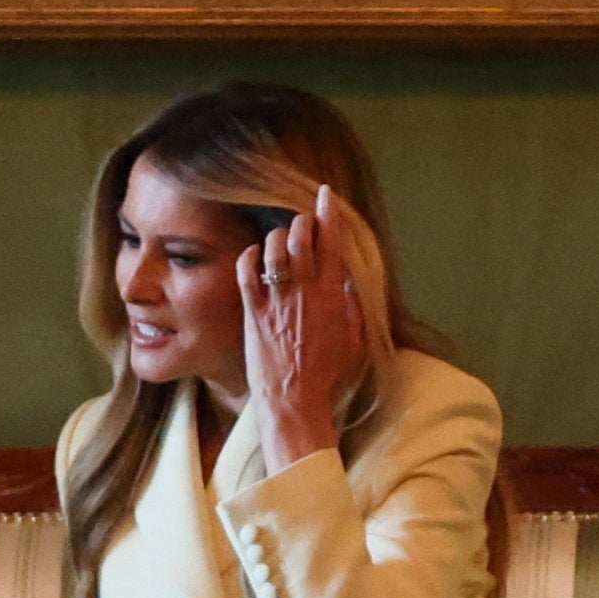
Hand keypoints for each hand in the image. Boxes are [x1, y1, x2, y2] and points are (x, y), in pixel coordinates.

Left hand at [235, 185, 366, 465]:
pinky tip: (251, 258)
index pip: (332, 244)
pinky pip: (246, 272)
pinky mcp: (254, 313)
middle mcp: (306, 293)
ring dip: (273, 238)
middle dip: (299, 223)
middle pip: (300, 238)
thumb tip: (350, 282)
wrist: (296, 402)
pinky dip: (248, 257)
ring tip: (276, 242)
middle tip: (298, 226)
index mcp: (334, 297)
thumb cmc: (327, 376)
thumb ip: (352, 307)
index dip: (328, 214)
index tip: (325, 195)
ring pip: (273, 249)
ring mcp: (278, 302)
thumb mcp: (353, 340)